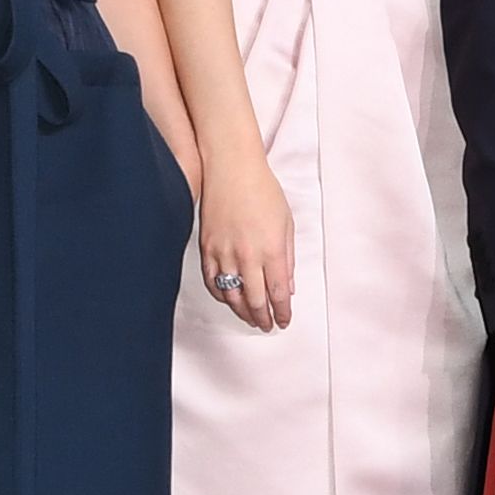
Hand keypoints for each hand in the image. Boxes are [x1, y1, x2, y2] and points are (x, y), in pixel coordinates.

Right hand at [195, 156, 297, 333]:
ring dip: (242, 312)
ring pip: (232, 296)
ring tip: (250, 318)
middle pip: (255, 301)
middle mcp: (248, 256)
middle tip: (267, 325)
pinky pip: (212, 282)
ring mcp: (224, 253)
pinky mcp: (207, 248)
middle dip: (263, 318)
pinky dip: (221, 296)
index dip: (281, 312)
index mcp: (272, 250)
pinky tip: (229, 299)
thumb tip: (287, 287)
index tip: (284, 320)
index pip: (277, 294)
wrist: (231, 169)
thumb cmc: (262, 190)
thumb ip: (287, 259)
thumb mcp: (286, 223)